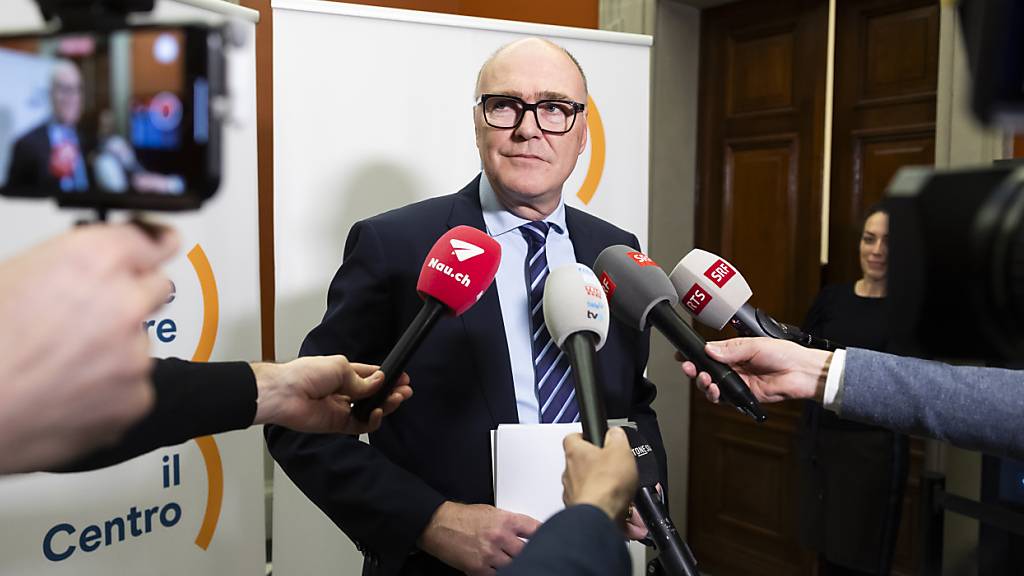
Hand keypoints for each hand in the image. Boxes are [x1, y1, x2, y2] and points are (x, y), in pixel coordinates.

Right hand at [0, 223, 178, 473]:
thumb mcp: (12, 276)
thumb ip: (69, 264)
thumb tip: (93, 266)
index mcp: (94, 259)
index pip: (151, 240)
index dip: (153, 243)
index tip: (161, 243)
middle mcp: (124, 302)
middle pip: (156, 289)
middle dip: (132, 298)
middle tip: (91, 318)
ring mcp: (135, 353)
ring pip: (140, 343)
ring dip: (115, 350)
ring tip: (61, 366)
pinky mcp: (137, 399)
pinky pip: (134, 388)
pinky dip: (111, 391)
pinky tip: (68, 393)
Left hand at [251, 355, 411, 433]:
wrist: (285, 394)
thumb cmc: (305, 374)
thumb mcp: (340, 367)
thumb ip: (362, 379)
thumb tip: (380, 382)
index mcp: (343, 373)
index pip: (370, 376)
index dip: (386, 377)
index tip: (402, 377)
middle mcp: (343, 391)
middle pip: (373, 394)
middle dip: (391, 392)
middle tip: (406, 391)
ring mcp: (341, 408)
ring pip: (370, 410)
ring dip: (386, 405)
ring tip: (397, 399)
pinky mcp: (337, 425)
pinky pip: (361, 425)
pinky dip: (372, 420)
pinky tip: (378, 412)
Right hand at [418, 502, 540, 574]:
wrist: (438, 524)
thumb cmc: (461, 517)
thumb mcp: (490, 512)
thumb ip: (508, 523)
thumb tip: (523, 532)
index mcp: (505, 520)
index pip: (534, 529)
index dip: (543, 535)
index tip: (547, 540)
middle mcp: (500, 537)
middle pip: (526, 551)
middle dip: (528, 553)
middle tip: (530, 555)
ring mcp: (490, 554)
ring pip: (514, 566)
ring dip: (514, 565)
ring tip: (513, 563)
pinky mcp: (479, 568)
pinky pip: (497, 575)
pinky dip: (499, 573)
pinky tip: (499, 569)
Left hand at [562, 428, 638, 531]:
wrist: (601, 517)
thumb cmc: (606, 484)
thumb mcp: (620, 450)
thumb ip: (617, 437)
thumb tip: (615, 432)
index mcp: (576, 453)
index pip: (572, 438)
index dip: (583, 437)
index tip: (591, 438)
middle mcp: (569, 473)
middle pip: (581, 464)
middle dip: (597, 467)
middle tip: (613, 468)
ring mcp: (573, 493)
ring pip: (588, 487)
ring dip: (602, 489)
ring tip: (621, 492)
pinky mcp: (580, 511)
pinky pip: (593, 506)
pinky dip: (606, 507)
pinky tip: (621, 510)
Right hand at [678, 337, 831, 403]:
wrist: (801, 372)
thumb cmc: (784, 353)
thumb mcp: (755, 345)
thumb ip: (731, 350)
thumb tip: (709, 350)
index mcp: (734, 351)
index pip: (708, 353)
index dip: (694, 355)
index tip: (682, 355)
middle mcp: (733, 367)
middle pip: (706, 370)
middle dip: (695, 370)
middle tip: (690, 368)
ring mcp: (737, 382)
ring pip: (712, 386)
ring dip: (704, 384)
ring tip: (706, 380)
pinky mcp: (743, 396)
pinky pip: (724, 398)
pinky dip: (716, 396)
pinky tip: (716, 390)